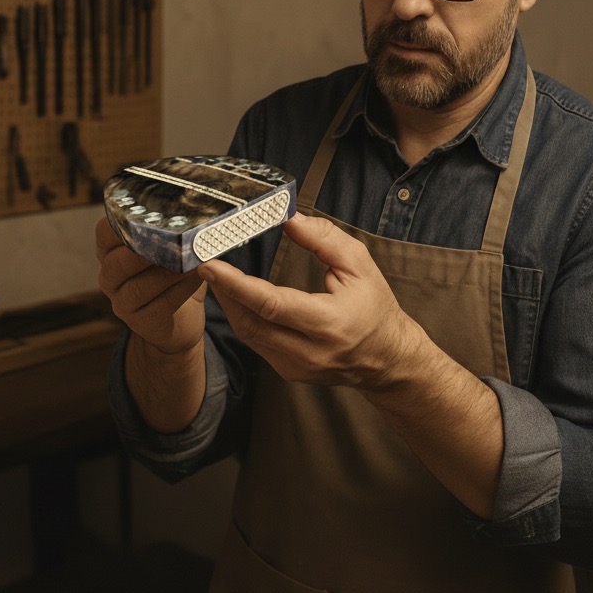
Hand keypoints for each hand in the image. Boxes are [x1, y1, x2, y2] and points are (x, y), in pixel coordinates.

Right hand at [95, 217, 206, 354]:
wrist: (183, 317)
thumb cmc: (175, 272)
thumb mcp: (170, 247)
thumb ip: (171, 229)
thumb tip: (193, 206)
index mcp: (111, 252)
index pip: (104, 233)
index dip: (123, 224)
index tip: (150, 218)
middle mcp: (110, 277)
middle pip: (116, 263)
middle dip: (144, 251)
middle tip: (172, 241)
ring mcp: (122, 303)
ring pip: (139, 287)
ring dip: (168, 272)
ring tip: (192, 261)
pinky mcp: (141, 322)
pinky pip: (159, 306)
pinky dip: (180, 290)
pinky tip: (197, 278)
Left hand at [196, 213, 419, 388]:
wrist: (388, 358)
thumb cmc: (375, 308)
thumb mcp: (360, 265)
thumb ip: (325, 239)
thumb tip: (289, 219)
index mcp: (329, 324)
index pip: (271, 304)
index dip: (236, 284)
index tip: (209, 264)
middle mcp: (310, 352)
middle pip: (250, 322)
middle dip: (223, 291)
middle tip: (204, 263)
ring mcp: (297, 367)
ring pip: (248, 335)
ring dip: (229, 304)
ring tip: (216, 276)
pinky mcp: (289, 372)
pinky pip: (257, 343)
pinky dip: (244, 318)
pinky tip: (237, 298)